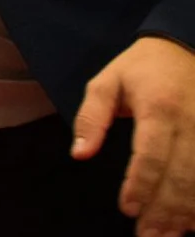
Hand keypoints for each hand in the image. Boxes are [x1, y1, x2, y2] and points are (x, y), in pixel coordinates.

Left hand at [73, 36, 194, 235]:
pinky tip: (193, 221)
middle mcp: (190, 123)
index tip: (127, 209)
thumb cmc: (141, 68)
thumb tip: (80, 154)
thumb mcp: (106, 82)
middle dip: (165, 210)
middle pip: (181, 175)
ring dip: (187, 211)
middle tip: (149, 236)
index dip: (140, 185)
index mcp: (159, 108)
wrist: (184, 45)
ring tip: (170, 235)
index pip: (151, 154)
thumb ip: (91, 119)